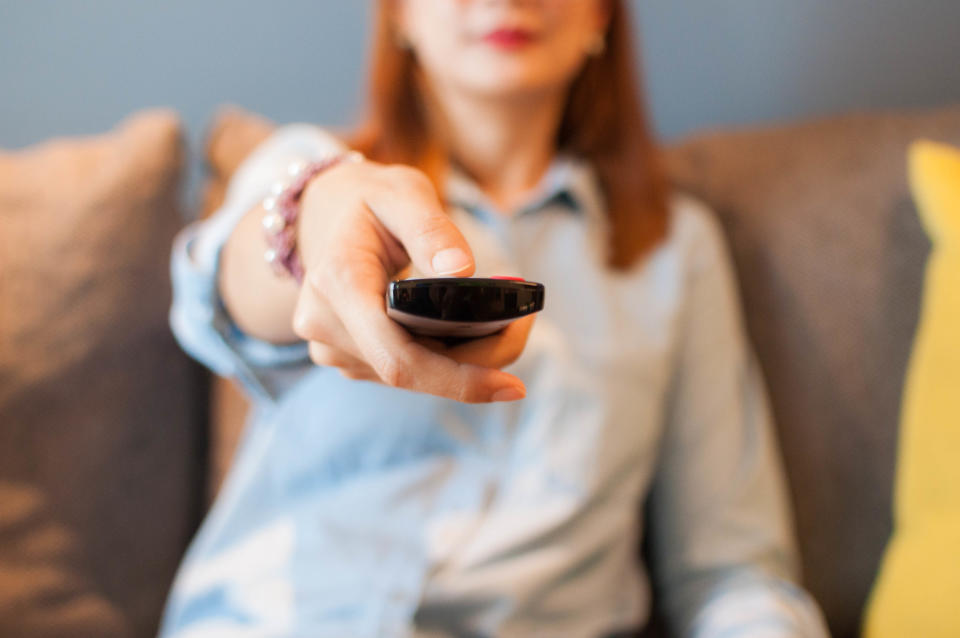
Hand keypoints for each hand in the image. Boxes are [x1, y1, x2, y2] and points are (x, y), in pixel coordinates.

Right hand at [292, 159, 532, 401]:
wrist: (323, 214)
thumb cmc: (370, 200)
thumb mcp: (402, 193)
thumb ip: (431, 229)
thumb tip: (462, 272)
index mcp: (338, 284)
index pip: (398, 357)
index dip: (456, 379)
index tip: (512, 385)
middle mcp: (326, 327)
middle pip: (416, 371)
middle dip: (479, 360)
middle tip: (524, 322)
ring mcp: (334, 349)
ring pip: (416, 376)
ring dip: (467, 359)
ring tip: (507, 319)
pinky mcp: (350, 358)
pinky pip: (408, 369)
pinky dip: (447, 356)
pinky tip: (474, 328)